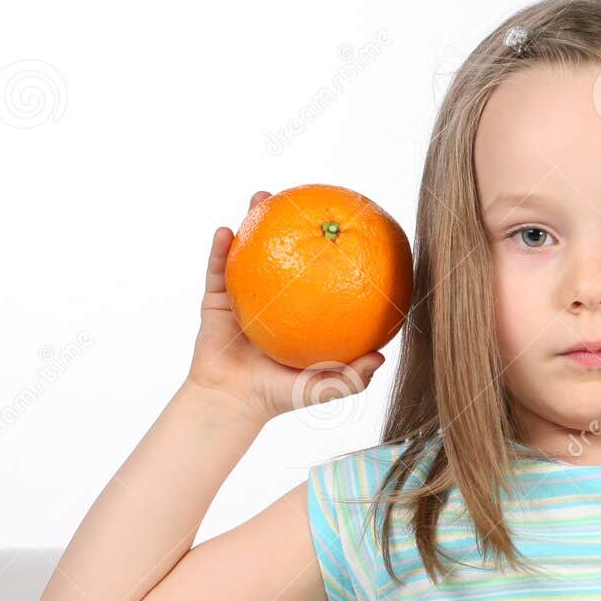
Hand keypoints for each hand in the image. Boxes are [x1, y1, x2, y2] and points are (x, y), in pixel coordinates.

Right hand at [184, 190, 386, 425]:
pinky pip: (217, 269)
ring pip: (250, 251)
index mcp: (302, 312)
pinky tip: (226, 231)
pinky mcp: (217, 300)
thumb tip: (383, 356)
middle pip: (288, 252)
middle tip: (306, 200)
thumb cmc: (281, 397)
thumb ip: (355, 376)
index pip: (321, 276)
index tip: (346, 226)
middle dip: (295, 223)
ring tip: (262, 197)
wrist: (232, 403)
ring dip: (254, 220)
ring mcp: (245, 296)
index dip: (333, 252)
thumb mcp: (325, 387)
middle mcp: (276, 299)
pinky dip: (220, 249)